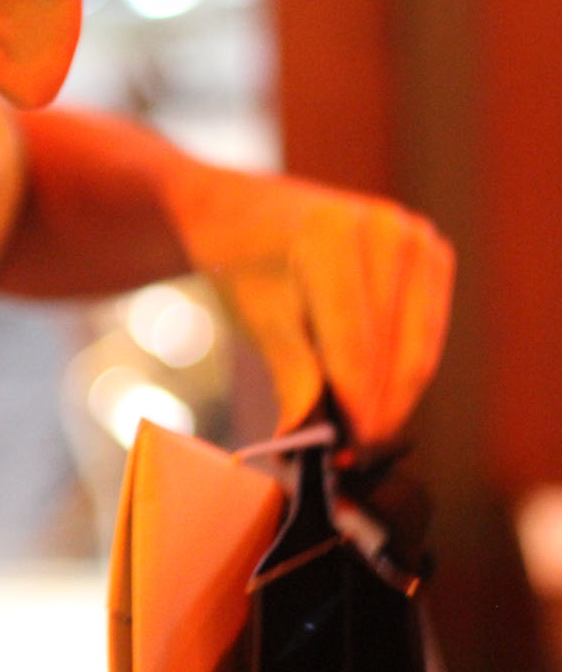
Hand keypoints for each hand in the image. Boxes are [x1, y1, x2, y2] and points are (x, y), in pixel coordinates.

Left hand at [172, 168, 452, 446]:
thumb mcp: (256, 318)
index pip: (355, 342)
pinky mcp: (430, 253)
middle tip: (352, 459)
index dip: (355, 405)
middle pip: (394, 348)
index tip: (345, 456)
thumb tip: (305, 442)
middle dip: (376, 408)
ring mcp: (416, 236)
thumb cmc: (241, 263)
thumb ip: (292, 376)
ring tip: (360, 439)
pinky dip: (402, 369)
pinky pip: (425, 331)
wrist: (241, 212)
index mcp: (333, 235)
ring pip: (417, 345)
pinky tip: (375, 401)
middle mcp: (386, 228)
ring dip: (393, 396)